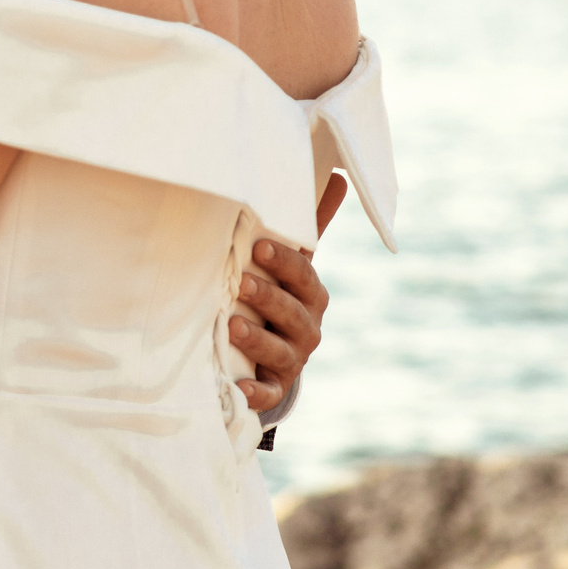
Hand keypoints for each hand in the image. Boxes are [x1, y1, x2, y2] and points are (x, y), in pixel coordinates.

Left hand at [232, 171, 344, 412]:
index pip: (303, 276)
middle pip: (291, 312)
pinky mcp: (275, 387)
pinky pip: (268, 393)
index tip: (259, 248)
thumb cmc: (281, 294)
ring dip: (257, 339)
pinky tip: (240, 388)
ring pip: (279, 350)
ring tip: (232, 325)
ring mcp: (293, 359)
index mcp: (312, 294)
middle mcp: (308, 327)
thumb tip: (335, 174)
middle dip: (268, 297)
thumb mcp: (294, 263)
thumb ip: (309, 225)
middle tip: (241, 282)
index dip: (284, 263)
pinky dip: (256, 393)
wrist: (277, 355)